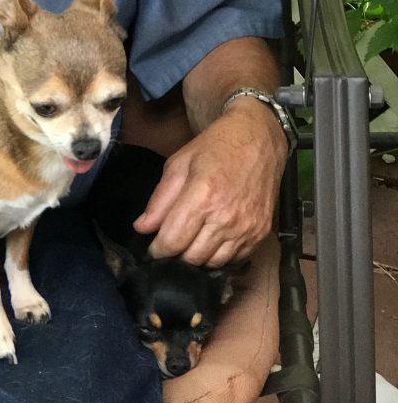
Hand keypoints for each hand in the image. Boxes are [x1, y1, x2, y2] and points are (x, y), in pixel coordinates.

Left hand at [133, 99, 286, 266]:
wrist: (259, 138)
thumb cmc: (215, 146)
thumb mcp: (179, 163)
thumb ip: (159, 199)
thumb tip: (142, 228)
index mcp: (202, 197)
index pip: (173, 241)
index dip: (157, 250)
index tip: (153, 248)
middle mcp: (226, 218)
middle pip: (192, 258)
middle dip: (176, 255)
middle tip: (172, 243)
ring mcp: (246, 228)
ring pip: (213, 263)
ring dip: (198, 258)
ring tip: (191, 242)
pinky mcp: (261, 233)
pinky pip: (235, 260)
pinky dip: (220, 257)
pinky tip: (212, 241)